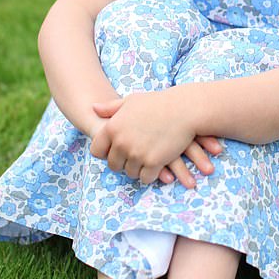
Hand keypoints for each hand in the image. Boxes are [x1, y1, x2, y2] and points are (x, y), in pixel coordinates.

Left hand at [89, 91, 221, 187]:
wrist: (185, 109)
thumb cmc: (159, 103)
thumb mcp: (131, 101)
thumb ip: (110, 107)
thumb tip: (93, 108)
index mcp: (112, 127)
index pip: (96, 151)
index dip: (106, 153)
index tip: (116, 151)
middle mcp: (121, 142)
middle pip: (113, 165)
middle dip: (123, 163)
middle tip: (134, 157)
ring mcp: (137, 154)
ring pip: (130, 173)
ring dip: (137, 169)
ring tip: (146, 161)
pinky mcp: (153, 162)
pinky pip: (145, 178)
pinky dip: (150, 175)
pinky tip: (156, 167)